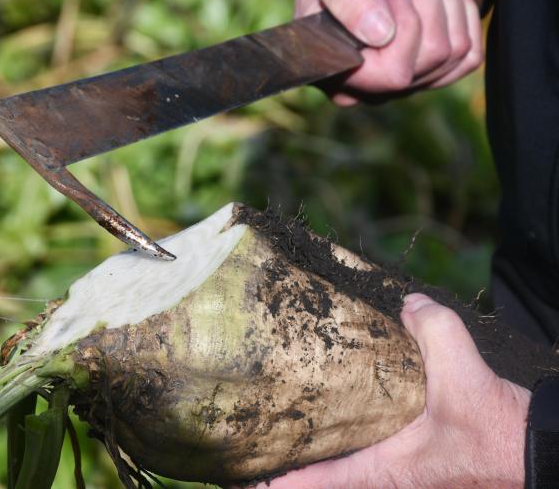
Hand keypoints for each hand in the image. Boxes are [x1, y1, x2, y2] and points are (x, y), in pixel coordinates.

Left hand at [259, 293, 530, 488]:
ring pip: (348, 471)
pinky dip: (348, 447)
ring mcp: (403, 476)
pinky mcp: (417, 467)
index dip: (280, 483)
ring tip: (289, 433)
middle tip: (258, 447)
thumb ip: (434, 331)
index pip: (321, 483)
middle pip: (327, 480)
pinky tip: (345, 421)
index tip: (245, 480)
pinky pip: (369, 460)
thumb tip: (408, 304)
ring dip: (321, 459)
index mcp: (387, 470)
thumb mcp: (465, 374)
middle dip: (293, 467)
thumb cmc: (497, 431)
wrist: (536, 451)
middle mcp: (389, 479)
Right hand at [295, 0, 483, 104]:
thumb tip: (381, 34)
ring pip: (456, 52)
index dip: (408, 24)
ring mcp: (403, 85)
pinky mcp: (428, 73)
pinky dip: (464, 13)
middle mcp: (372, 90)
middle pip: (433, 55)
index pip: (395, 72)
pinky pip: (468, 57)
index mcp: (339, 75)